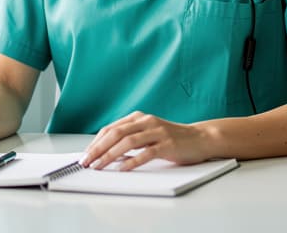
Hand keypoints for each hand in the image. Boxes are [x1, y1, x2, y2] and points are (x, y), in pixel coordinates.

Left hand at [80, 111, 215, 171]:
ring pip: (128, 142)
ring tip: (99, 166)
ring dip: (110, 155)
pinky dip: (132, 161)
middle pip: (116, 133)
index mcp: (139, 117)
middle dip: (98, 149)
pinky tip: (122, 169)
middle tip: (87, 162)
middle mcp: (147, 121)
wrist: (200, 138)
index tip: (86, 154)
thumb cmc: (173, 138)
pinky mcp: (167, 144)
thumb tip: (106, 153)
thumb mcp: (148, 133)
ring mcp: (157, 132)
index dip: (96, 142)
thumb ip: (131, 139)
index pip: (111, 128)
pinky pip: (146, 153)